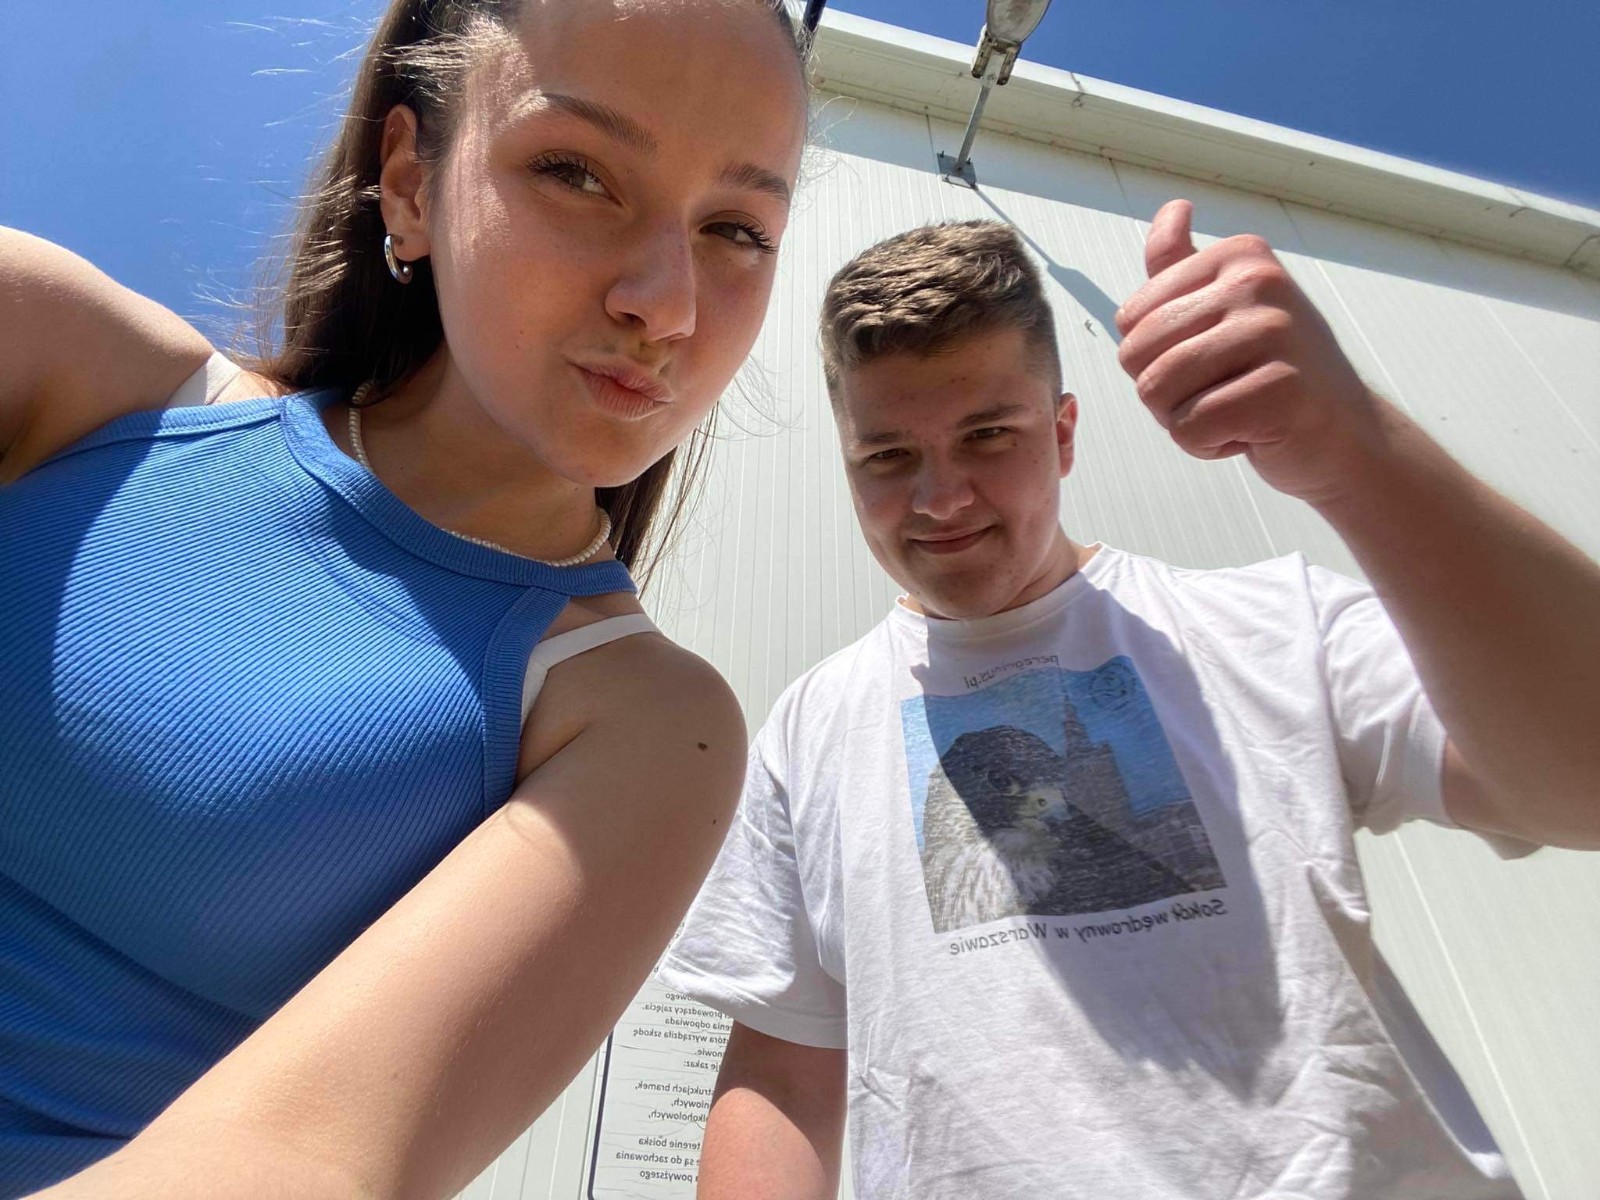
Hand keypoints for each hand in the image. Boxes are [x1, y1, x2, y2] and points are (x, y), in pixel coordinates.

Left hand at [1114, 199, 1386, 507]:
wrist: (1344, 434)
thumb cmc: (1275, 374)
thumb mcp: (1228, 308)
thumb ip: (1185, 265)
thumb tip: (1173, 209)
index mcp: (1240, 256)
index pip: (1131, 318)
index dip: (1152, 358)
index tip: (1207, 361)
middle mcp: (1258, 283)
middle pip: (1137, 354)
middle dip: (1162, 392)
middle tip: (1217, 394)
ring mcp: (1274, 332)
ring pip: (1158, 391)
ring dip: (1182, 420)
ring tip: (1232, 412)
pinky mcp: (1281, 390)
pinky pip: (1191, 428)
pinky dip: (1206, 446)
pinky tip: (1249, 434)